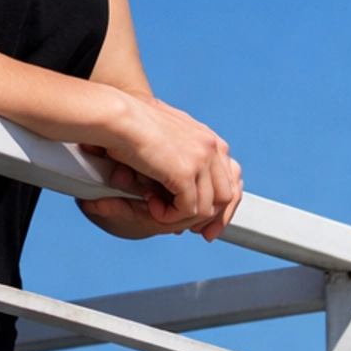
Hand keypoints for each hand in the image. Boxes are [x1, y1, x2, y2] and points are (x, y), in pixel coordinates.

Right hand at [79, 98, 241, 242]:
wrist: (119, 117)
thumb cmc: (133, 125)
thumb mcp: (165, 140)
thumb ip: (180, 158)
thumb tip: (184, 190)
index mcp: (209, 138)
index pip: (231, 178)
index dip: (222, 205)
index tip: (208, 222)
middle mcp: (211, 147)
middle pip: (227, 196)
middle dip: (213, 219)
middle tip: (196, 233)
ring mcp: (201, 159)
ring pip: (208, 208)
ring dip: (183, 217)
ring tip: (158, 210)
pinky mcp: (186, 172)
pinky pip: (188, 210)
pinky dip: (170, 216)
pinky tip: (151, 206)